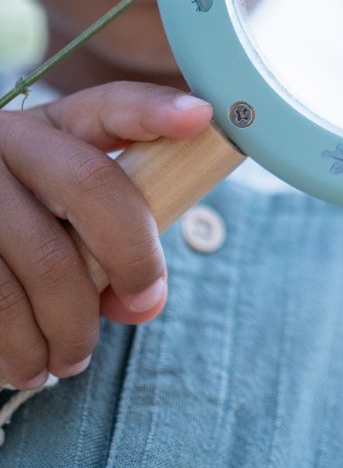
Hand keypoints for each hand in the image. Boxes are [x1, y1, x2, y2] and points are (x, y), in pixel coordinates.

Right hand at [0, 83, 210, 388]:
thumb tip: (144, 304)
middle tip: (144, 300)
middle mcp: (9, 139)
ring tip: (73, 359)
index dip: (157, 109)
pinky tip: (26, 364)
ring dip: (67, 325)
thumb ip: (119, 239)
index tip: (200, 117)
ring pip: (41, 256)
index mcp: (58, 123)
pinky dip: (15, 346)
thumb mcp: (66, 209)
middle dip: (131, 254)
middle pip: (90, 184)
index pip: (114, 103)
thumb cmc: (25, 218)